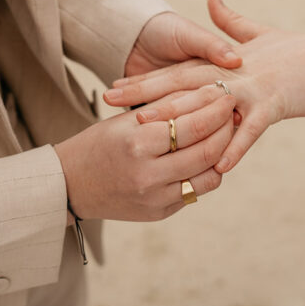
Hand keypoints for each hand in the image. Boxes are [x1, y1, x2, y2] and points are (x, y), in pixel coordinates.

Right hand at [54, 89, 235, 220]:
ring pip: (209, 176)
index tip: (226, 93)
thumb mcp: (129, 118)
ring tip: (223, 133)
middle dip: (226, 127)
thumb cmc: (101, 142)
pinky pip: (196, 192)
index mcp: (139, 143)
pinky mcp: (160, 213)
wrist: (72, 184)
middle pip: (208, 151)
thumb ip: (169, 107)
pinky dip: (206, 172)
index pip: (194, 125)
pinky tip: (206, 155)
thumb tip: (210, 92)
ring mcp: (156, 199)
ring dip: (223, 153)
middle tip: (232, 111)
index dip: (216, 108)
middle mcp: (149, 174)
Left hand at [105, 0, 304, 173]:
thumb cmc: (303, 53)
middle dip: (145, 94)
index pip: (178, 70)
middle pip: (182, 83)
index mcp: (227, 61)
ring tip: (149, 131)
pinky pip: (252, 128)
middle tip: (110, 102)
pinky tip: (219, 166)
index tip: (113, 87)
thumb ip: (232, 22)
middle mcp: (234, 72)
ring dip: (178, 118)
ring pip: (209, 103)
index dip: (145, 79)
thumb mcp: (262, 35)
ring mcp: (254, 86)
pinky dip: (236, 145)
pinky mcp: (276, 102)